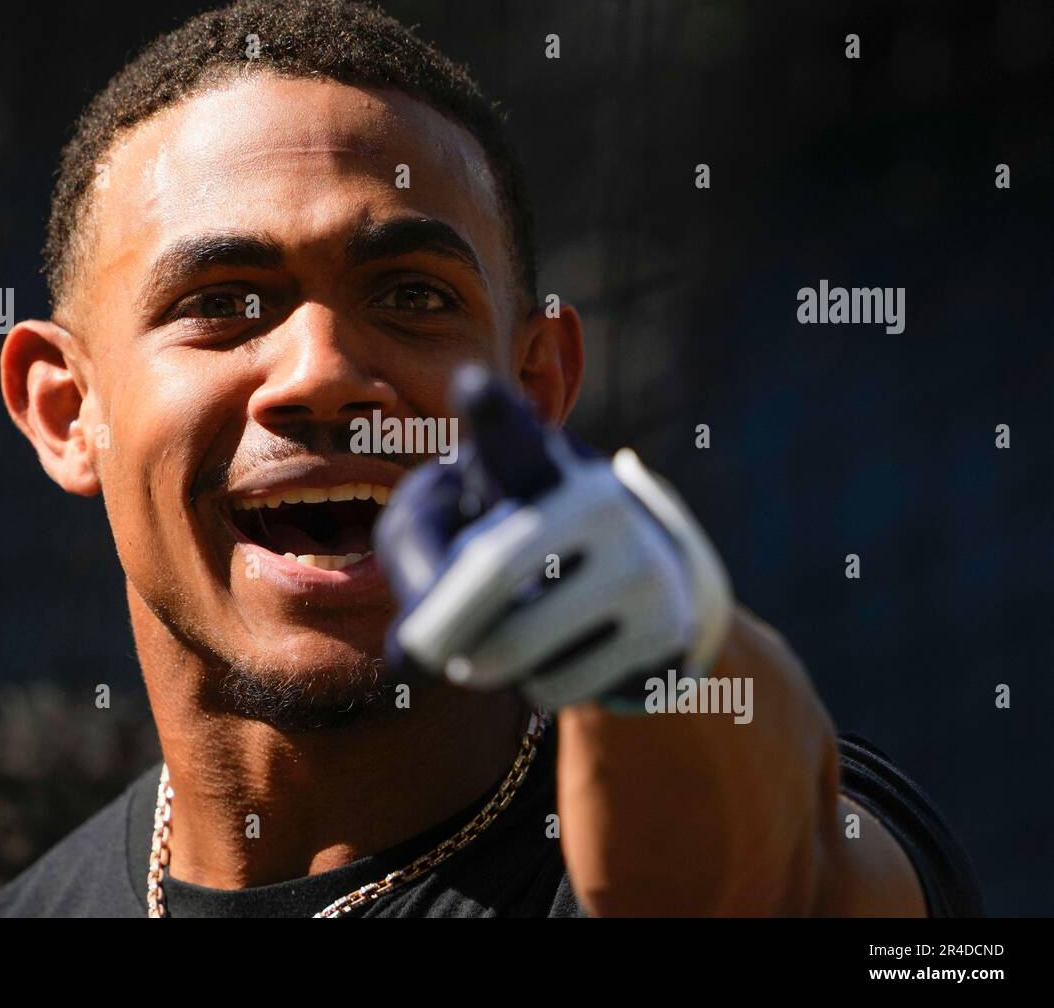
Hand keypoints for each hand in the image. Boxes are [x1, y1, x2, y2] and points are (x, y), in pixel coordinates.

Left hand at [372, 363, 732, 712]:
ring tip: (493, 649)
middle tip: (418, 655)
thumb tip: (407, 659)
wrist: (639, 575)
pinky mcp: (664, 625)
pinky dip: (534, 687)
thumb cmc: (516, 541)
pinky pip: (556, 683)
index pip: (510, 436)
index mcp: (535, 458)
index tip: (471, 385)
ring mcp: (640, 559)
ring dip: (482, 664)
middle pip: (491, 569)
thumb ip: (415, 570)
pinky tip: (556, 658)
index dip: (491, 412)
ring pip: (516, 642)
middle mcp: (596, 496)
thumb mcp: (459, 522)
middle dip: (440, 625)